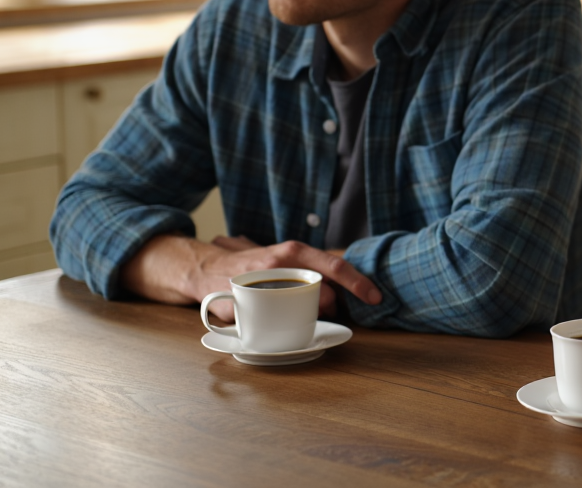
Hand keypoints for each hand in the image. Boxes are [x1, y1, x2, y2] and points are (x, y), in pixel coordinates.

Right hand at [122, 234, 381, 320]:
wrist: (206, 269)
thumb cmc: (253, 268)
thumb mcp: (283, 260)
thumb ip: (309, 269)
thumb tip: (342, 287)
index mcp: (293, 251)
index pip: (334, 265)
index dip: (357, 282)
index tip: (375, 296)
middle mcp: (279, 263)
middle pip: (320, 290)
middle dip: (331, 306)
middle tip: (328, 313)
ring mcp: (260, 283)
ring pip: (297, 308)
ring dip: (305, 318)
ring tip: (299, 317)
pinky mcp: (241, 304)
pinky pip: (266, 323)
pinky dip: (274, 328)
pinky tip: (271, 325)